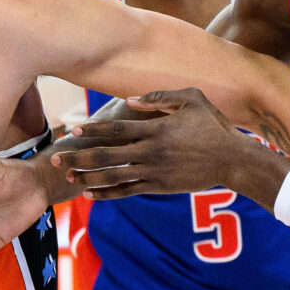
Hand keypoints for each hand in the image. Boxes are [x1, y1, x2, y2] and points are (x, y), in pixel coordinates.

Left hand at [55, 89, 287, 204]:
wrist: (234, 160)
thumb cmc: (214, 126)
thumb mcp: (192, 99)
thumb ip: (161, 96)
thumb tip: (132, 100)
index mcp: (156, 129)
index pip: (116, 129)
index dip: (93, 130)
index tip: (73, 130)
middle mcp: (151, 152)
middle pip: (107, 155)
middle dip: (79, 157)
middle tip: (56, 157)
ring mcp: (154, 172)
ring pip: (113, 176)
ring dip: (87, 176)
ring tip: (67, 175)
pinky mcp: (159, 187)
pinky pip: (127, 191)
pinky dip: (107, 193)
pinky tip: (89, 193)